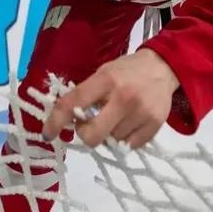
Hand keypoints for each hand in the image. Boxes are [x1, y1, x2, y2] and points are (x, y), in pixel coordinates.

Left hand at [43, 49, 179, 149]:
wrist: (164, 67)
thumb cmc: (128, 70)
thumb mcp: (104, 72)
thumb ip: (87, 93)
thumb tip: (68, 119)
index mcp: (106, 79)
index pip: (74, 103)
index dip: (56, 121)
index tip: (47, 134)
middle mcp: (123, 96)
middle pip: (93, 135)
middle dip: (85, 134)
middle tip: (89, 124)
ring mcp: (141, 112)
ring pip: (112, 141)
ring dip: (109, 133)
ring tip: (117, 116)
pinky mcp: (155, 124)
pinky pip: (130, 146)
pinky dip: (125, 139)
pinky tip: (130, 122)